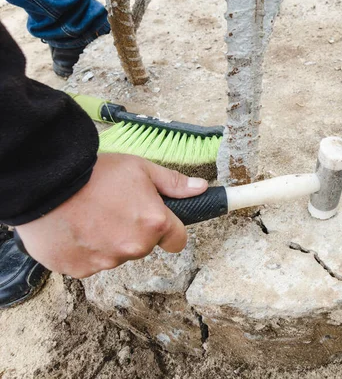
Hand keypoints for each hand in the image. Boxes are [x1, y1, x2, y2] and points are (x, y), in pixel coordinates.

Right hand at [15, 153, 207, 277]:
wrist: (44, 182)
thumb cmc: (95, 172)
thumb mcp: (140, 168)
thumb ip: (173, 183)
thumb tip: (201, 189)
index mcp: (154, 224)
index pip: (177, 241)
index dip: (168, 230)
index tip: (157, 221)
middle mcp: (133, 248)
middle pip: (143, 246)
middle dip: (132, 231)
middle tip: (112, 208)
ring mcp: (105, 262)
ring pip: (114, 255)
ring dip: (106, 241)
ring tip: (87, 215)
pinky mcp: (78, 270)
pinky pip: (87, 263)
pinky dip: (82, 249)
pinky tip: (72, 228)